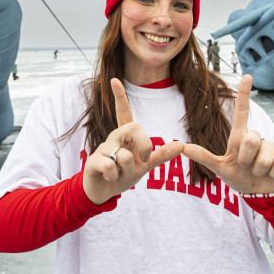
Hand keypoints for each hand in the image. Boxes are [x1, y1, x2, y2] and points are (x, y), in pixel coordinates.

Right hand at [82, 78, 184, 204]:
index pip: (123, 112)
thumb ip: (160, 156)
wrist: (103, 192)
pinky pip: (110, 166)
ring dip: (127, 170)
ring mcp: (102, 148)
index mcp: (125, 136)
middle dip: (145, 145)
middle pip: (133, 127)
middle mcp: (113, 138)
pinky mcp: (93, 161)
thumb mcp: (144, 166)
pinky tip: (110, 178)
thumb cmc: (122, 175)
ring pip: (123, 155)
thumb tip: (181, 145)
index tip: (114, 80)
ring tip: (119, 174)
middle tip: (143, 160)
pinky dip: (115, 176)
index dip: (120, 96)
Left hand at [183, 74, 273, 194]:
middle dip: (245, 159)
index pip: (241, 112)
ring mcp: (271, 146)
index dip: (244, 94)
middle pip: (251, 139)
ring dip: (258, 170)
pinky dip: (271, 174)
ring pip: (264, 157)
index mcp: (239, 137)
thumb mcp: (219, 168)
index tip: (246, 76)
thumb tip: (183, 147)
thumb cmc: (238, 176)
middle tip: (245, 166)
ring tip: (257, 172)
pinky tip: (270, 174)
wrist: (258, 193)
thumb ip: (203, 158)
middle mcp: (256, 138)